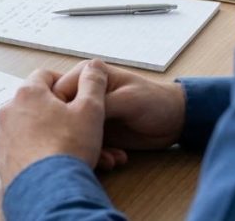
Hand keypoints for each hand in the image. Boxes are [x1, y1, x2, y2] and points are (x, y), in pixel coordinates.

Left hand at [0, 61, 107, 187]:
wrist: (49, 189)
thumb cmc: (69, 147)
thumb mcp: (91, 110)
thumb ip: (93, 84)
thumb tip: (94, 67)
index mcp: (28, 94)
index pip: (44, 75)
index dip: (63, 82)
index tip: (76, 95)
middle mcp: (9, 112)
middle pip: (35, 103)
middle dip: (57, 112)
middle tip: (76, 125)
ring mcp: (3, 136)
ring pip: (29, 128)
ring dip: (47, 133)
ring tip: (69, 147)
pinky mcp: (2, 159)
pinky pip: (21, 149)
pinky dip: (35, 152)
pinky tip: (52, 162)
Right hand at [54, 60, 185, 151]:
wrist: (176, 121)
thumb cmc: (155, 101)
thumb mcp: (126, 100)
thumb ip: (100, 103)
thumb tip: (74, 110)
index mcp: (86, 75)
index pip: (58, 93)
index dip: (60, 113)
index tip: (68, 132)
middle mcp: (84, 93)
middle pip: (63, 115)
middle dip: (74, 134)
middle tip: (89, 150)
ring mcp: (89, 114)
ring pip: (73, 132)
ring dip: (88, 149)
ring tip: (109, 160)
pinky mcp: (96, 131)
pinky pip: (86, 145)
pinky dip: (98, 155)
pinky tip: (114, 160)